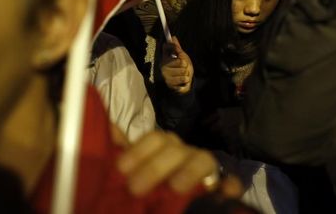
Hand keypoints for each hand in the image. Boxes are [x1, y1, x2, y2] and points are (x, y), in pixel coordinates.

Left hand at [117, 130, 242, 196]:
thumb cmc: (144, 188)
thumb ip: (117, 153)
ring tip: (177, 188)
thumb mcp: (128, 172)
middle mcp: (183, 156)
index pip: (155, 139)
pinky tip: (226, 191)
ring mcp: (204, 173)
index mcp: (162, 151)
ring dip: (190, 170)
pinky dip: (229, 186)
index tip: (121, 169)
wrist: (157, 207)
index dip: (138, 150)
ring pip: (203, 158)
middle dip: (155, 165)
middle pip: (176, 147)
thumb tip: (106, 130)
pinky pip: (230, 183)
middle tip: (135, 188)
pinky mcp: (220, 191)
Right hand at [161, 37, 193, 93]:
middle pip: (181, 62)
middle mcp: (163, 66)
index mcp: (165, 58)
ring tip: (183, 75)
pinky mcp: (170, 84)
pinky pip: (183, 79)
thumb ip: (177, 48)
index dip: (174, 47)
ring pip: (184, 71)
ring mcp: (166, 75)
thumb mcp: (182, 57)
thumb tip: (173, 37)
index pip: (167, 47)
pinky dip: (186, 80)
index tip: (180, 50)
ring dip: (187, 73)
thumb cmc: (182, 68)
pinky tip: (183, 81)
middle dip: (186, 66)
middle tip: (183, 68)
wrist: (183, 84)